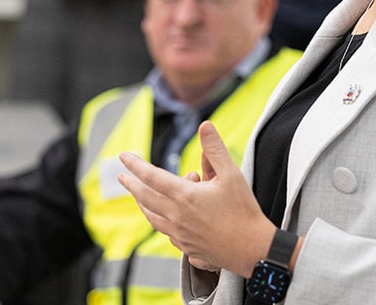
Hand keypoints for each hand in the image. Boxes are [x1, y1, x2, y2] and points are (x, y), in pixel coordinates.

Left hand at [118, 121, 276, 277]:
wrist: (253, 250)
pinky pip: (166, 232)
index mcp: (185, 196)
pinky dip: (160, 221)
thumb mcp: (232, 174)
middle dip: (131, 184)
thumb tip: (205, 126)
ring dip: (143, 204)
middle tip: (121, 176)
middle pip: (145, 198)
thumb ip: (215, 149)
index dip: (136, 165)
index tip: (123, 156)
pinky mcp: (187, 248)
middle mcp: (176, 217)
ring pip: (152, 217)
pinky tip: (165, 219)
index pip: (151, 177)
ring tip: (139, 196)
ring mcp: (179, 235)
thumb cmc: (244, 211)